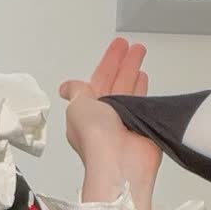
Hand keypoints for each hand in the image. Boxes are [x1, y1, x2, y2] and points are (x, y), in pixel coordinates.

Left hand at [60, 38, 161, 199]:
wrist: (120, 162)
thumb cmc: (96, 139)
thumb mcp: (78, 106)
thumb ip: (77, 92)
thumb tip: (66, 87)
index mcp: (86, 111)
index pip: (97, 80)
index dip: (107, 62)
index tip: (117, 48)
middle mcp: (105, 118)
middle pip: (115, 82)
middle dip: (123, 62)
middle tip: (131, 47)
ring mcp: (124, 122)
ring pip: (129, 90)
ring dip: (133, 71)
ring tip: (139, 54)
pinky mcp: (141, 128)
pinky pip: (141, 103)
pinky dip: (142, 90)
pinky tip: (144, 78)